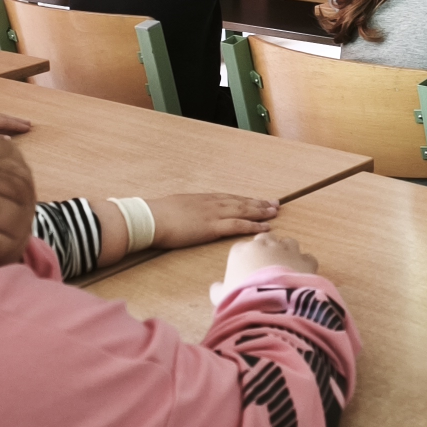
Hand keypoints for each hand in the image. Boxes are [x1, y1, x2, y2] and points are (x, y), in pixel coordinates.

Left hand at [0, 109, 30, 134]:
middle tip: (29, 123)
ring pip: (0, 117)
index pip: (5, 122)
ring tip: (21, 122)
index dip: (17, 125)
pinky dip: (3, 120)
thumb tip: (9, 139)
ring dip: (11, 120)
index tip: (28, 127)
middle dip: (17, 120)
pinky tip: (4, 123)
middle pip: (4, 117)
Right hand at [153, 192, 278, 247]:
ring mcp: (214, 214)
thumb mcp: (176, 208)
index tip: (258, 200)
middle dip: (259, 203)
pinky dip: (254, 226)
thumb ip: (186, 211)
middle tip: (275, 204)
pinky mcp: (212, 227)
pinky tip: (265, 227)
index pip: (230, 198)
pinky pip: (238, 225)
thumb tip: (187, 216)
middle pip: (241, 202)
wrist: (151, 218)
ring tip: (275, 212)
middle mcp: (212, 203)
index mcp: (203, 199)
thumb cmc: (158, 215)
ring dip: (261, 212)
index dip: (246, 199)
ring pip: (244, 211)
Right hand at [209, 231, 316, 303]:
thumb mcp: (222, 298)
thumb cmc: (240, 298)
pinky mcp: (304, 260)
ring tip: (286, 269)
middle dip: (267, 250)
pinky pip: (307, 258)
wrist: (269, 303)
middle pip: (265, 240)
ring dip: (287, 252)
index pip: (242, 248)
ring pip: (288, 242)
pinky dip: (305, 265)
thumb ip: (218, 289)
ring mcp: (286, 250)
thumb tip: (216, 287)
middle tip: (267, 268)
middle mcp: (263, 245)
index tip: (247, 271)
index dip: (246, 259)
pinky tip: (302, 276)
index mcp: (240, 251)